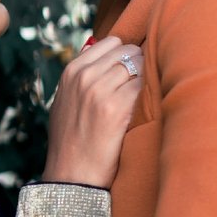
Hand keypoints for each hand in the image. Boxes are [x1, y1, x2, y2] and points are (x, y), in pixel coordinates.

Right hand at [42, 36, 143, 188]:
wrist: (72, 174)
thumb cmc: (71, 140)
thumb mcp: (65, 101)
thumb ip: (80, 75)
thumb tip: (96, 47)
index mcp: (72, 71)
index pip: (111, 42)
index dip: (126, 55)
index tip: (132, 71)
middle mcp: (85, 76)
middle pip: (128, 51)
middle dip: (140, 65)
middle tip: (143, 87)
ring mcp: (101, 91)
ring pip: (140, 67)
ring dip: (148, 80)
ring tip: (146, 99)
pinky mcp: (118, 109)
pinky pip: (146, 87)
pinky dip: (151, 95)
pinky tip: (148, 109)